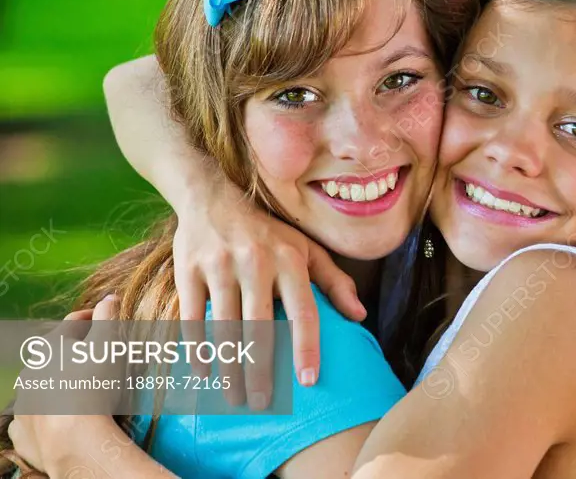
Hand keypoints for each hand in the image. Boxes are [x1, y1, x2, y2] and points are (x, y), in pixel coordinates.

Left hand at [10, 296, 123, 472]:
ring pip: (43, 384)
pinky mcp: (23, 429)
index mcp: (52, 346)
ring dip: (60, 382)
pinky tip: (61, 416)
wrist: (74, 438)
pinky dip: (47, 412)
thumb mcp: (109, 345)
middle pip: (56, 354)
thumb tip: (109, 297)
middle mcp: (31, 370)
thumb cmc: (94, 386)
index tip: (109, 316)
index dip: (94, 315)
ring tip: (83, 390)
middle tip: (100, 357)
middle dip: (77, 352)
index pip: (74, 321)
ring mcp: (24, 401)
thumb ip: (109, 318)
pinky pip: (34, 415)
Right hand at [173, 189, 365, 406]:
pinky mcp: (189, 269)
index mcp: (291, 259)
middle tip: (263, 403)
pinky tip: (204, 374)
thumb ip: (334, 281)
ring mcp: (221, 265)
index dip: (307, 347)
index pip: (304, 310)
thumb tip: (360, 316)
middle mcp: (257, 261)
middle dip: (261, 370)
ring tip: (235, 398)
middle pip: (261, 326)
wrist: (212, 197)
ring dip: (229, 368)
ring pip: (226, 327)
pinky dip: (197, 349)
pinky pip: (192, 317)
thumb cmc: (267, 232)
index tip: (308, 380)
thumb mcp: (306, 248)